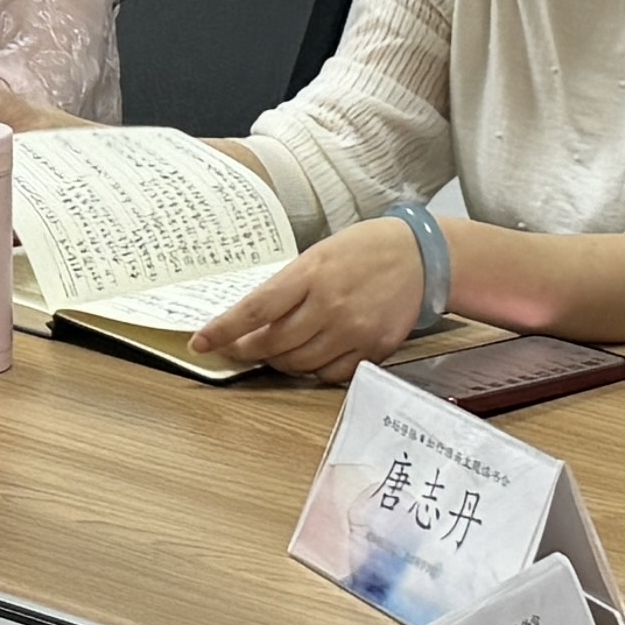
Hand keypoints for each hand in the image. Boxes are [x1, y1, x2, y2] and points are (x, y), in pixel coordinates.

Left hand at [184, 222, 430, 382]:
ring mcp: (353, 330)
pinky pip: (330, 374)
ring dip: (279, 362)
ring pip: (299, 364)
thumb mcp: (320, 255)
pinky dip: (313, 371)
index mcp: (312, 273)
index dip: (224, 329)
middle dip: (248, 350)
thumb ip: (289, 286)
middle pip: (273, 343)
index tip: (201, 342)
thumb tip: (252, 319)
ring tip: (276, 350)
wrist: (422, 256)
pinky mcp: (373, 349)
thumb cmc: (366, 250)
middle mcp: (331, 304)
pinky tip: (311, 356)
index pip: (256, 309)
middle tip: (238, 348)